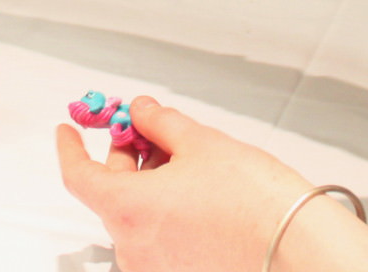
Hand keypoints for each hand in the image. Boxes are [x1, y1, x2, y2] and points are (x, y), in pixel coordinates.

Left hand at [57, 97, 316, 271]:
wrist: (298, 250)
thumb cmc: (257, 206)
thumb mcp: (202, 143)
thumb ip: (161, 123)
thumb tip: (143, 111)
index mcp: (128, 210)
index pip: (78, 176)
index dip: (71, 148)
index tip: (68, 132)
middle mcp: (133, 248)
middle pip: (112, 195)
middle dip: (127, 159)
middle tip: (148, 134)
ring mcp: (155, 269)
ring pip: (137, 218)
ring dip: (150, 187)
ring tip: (187, 164)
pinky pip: (158, 240)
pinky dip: (165, 214)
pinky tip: (196, 196)